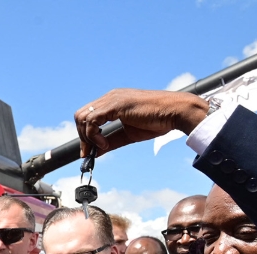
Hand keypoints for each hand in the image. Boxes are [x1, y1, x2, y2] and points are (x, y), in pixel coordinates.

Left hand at [74, 89, 209, 157]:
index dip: (84, 135)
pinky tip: (105, 143)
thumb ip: (111, 141)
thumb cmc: (157, 121)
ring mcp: (112, 99)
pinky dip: (94, 135)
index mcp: (113, 101)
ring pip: (82, 117)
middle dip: (81, 137)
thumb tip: (95, 152)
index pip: (87, 116)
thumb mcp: (128, 134)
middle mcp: (110, 97)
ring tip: (101, 147)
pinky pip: (92, 121)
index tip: (88, 152)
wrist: (176, 112)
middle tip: (90, 153)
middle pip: (80, 116)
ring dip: (87, 136)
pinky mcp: (116, 105)